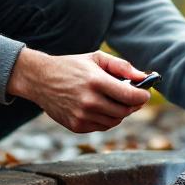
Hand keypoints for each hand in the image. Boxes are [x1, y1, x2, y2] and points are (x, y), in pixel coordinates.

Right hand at [6, 48, 150, 132]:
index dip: (142, 96)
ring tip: (115, 101)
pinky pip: (102, 126)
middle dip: (133, 105)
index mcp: (96, 82)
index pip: (130, 96)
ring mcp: (82, 116)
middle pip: (125, 111)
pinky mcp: (76, 126)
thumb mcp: (96, 58)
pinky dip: (106, 118)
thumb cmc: (71, 66)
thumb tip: (143, 77)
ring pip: (115, 121)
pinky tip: (101, 107)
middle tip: (134, 97)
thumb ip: (122, 66)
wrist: (40, 79)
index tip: (145, 93)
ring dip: (120, 112)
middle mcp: (89, 101)